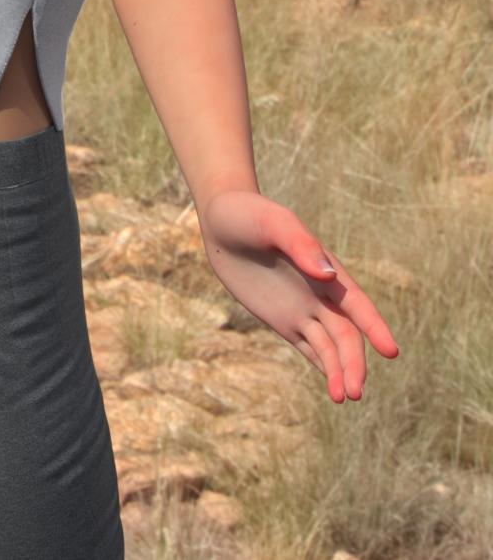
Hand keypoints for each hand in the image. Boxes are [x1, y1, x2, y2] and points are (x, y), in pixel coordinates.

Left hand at [197, 188, 400, 402]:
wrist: (221, 220)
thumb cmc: (252, 215)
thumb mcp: (275, 224)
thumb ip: (300, 245)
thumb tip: (327, 275)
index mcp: (328, 272)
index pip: (358, 306)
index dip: (376, 328)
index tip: (392, 352)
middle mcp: (321, 295)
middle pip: (346, 336)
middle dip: (353, 363)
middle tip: (354, 392)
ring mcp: (302, 309)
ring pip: (329, 347)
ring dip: (339, 371)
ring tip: (342, 398)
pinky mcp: (282, 319)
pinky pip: (307, 346)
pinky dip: (322, 366)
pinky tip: (333, 387)